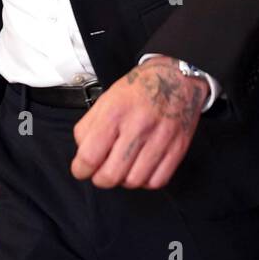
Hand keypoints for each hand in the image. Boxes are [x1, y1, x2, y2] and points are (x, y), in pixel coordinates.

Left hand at [71, 57, 206, 189]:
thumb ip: (87, 128)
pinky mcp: (178, 148)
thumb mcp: (105, 100)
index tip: (81, 170)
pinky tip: (141, 168)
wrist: (176, 78)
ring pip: (134, 182)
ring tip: (123, 168)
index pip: (90, 156)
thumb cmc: (137, 90)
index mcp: (115, 113)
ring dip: (123, 181)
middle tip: (101, 172)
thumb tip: (83, 156)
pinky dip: (146, 181)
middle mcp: (138, 127)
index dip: (80, 170)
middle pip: (111, 175)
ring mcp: (160, 139)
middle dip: (100, 179)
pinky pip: (157, 181)